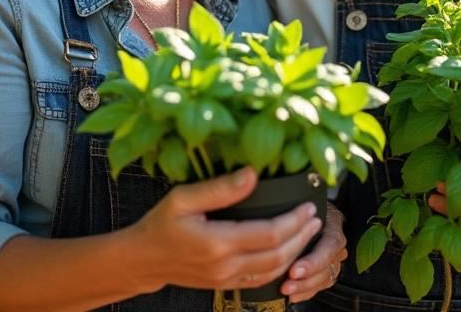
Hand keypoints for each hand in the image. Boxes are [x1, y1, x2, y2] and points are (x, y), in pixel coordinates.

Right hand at [128, 168, 323, 293]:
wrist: (144, 259)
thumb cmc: (160, 224)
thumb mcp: (182, 198)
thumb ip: (219, 189)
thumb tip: (252, 174)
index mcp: (217, 242)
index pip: (269, 233)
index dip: (293, 220)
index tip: (308, 205)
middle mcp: (226, 265)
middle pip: (278, 254)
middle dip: (301, 236)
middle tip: (315, 218)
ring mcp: (227, 279)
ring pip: (273, 270)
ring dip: (295, 252)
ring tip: (307, 233)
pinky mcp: (226, 285)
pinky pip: (261, 280)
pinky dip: (280, 267)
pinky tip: (288, 253)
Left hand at [280, 200, 345, 301]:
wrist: (314, 210)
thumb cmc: (305, 206)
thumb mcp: (303, 201)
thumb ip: (295, 213)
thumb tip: (277, 220)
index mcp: (334, 226)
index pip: (328, 247)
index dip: (312, 261)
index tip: (294, 269)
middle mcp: (336, 246)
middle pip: (326, 267)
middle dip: (306, 279)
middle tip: (287, 284)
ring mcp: (333, 260)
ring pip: (323, 279)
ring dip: (304, 288)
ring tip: (286, 291)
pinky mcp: (326, 271)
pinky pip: (319, 286)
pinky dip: (305, 292)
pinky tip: (292, 295)